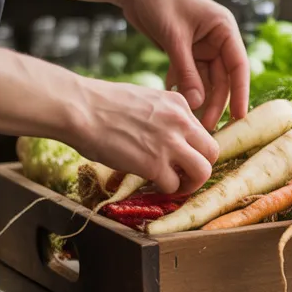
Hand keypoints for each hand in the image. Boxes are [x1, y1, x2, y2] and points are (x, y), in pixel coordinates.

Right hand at [70, 77, 219, 193]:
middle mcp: (181, 122)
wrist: (80, 108)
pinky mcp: (154, 164)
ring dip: (190, 183)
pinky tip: (151, 187)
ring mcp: (170, 143)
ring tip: (175, 186)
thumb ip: (163, 117)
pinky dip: (164, 191)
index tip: (178, 157)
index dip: (191, 148)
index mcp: (179, 103)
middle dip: (200, 166)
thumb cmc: (101, 104)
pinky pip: (173, 185)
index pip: (202, 131)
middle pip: (212, 151)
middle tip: (184, 175)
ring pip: (203, 171)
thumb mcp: (145, 100)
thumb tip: (164, 138)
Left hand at [121, 0, 249, 131]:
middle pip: (222, 77)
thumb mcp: (174, 38)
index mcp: (224, 29)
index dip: (241, 93)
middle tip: (207, 126)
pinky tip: (172, 99)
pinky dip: (181, 86)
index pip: (238, 66)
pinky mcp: (185, 49)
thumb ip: (187, 71)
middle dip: (215, 101)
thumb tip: (198, 103)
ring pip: (205, 79)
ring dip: (198, 97)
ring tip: (189, 119)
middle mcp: (217, 38)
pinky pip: (188, 74)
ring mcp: (201, 45)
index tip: (240, 117)